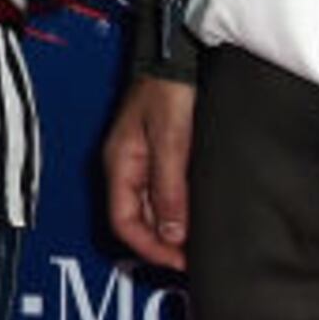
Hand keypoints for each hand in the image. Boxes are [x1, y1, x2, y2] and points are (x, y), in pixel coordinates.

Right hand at [102, 75, 195, 264]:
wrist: (177, 58)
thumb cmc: (167, 88)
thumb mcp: (170, 140)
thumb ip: (169, 186)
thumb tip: (172, 232)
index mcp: (119, 164)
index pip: (123, 222)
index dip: (150, 247)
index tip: (178, 261)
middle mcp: (127, 166)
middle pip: (138, 220)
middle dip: (162, 243)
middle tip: (193, 258)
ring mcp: (142, 161)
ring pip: (152, 209)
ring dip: (172, 229)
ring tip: (198, 241)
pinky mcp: (161, 155)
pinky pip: (164, 193)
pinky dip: (179, 210)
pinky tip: (196, 215)